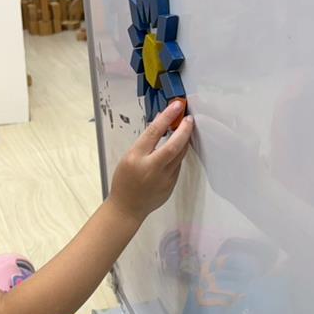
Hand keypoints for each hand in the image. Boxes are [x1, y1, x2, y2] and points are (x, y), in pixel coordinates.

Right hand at [108, 100, 193, 221]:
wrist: (127, 208)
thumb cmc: (124, 181)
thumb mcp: (128, 157)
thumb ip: (145, 143)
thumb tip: (160, 125)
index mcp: (137, 158)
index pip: (154, 133)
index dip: (167, 117)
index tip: (176, 106)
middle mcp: (152, 168)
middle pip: (174, 146)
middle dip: (184, 130)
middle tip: (188, 118)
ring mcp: (164, 179)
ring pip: (179, 155)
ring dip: (184, 141)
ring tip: (185, 130)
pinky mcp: (171, 185)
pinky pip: (177, 166)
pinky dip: (178, 155)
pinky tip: (176, 150)